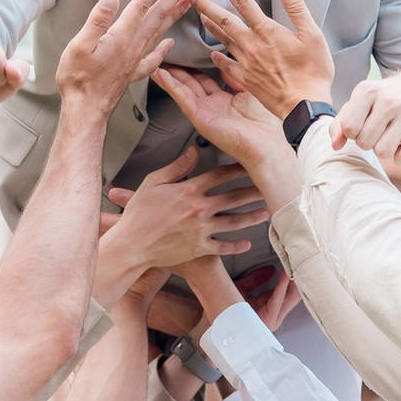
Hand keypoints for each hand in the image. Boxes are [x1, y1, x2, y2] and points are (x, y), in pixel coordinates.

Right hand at [54, 0, 196, 127]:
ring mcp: (135, 60)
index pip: (141, 7)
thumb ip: (97, 21)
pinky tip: (169, 43)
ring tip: (187, 4)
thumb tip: (112, 0)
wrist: (86, 110)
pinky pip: (153, 58)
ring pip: (159, 33)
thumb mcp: (79, 46)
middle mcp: (133, 47)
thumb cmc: (78, 80)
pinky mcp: (132, 73)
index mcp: (121, 38)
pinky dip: (163, 49)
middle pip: (157, 17)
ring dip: (173, 16)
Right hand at [95, 156, 267, 299]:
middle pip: (234, 197)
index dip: (238, 168)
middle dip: (253, 191)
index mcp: (189, 191)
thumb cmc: (139, 215)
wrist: (132, 245)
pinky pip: (223, 246)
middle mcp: (199, 209)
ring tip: (266, 211)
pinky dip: (237, 245)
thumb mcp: (153, 183)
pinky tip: (248, 242)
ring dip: (252, 216)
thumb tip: (194, 152)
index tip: (250, 164)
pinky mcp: (199, 248)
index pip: (220, 175)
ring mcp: (201, 230)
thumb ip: (176, 167)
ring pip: (234, 221)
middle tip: (268, 186)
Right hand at [149, 60, 296, 194]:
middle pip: (190, 84)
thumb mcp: (250, 89)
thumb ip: (235, 76)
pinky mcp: (200, 117)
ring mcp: (205, 112)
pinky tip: (159, 75)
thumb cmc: (266, 122)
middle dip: (178, 70)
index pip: (205, 81)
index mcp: (225, 101)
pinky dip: (170, 85)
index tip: (187, 55)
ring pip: (182, 89)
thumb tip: (225, 62)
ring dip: (168, 76)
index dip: (195, 68)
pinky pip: (182, 97)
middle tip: (165, 57)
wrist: (267, 143)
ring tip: (154, 63)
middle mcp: (213, 106)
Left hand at [198, 0, 336, 119]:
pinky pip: (227, 65)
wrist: (304, 106)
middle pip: (225, 19)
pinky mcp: (247, 79)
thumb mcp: (313, 35)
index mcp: (268, 32)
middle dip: (206, 3)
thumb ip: (297, 9)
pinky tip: (214, 54)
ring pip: (224, 39)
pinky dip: (219, 58)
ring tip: (200, 15)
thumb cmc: (312, 73)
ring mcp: (247, 63)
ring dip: (210, 25)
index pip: (244, 1)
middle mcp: (252, 45)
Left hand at [330, 67, 400, 164]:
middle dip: (368, 141)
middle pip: (365, 142)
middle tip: (377, 131)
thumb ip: (340, 123)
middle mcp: (388, 100)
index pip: (349, 128)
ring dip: (384, 150)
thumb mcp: (359, 102)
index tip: (362, 125)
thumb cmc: (381, 99)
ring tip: (389, 136)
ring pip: (383, 152)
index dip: (353, 132)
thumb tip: (335, 145)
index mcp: (367, 91)